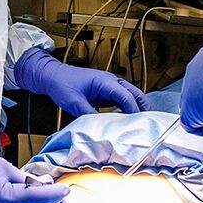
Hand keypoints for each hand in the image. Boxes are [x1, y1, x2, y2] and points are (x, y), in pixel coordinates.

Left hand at [13, 47, 151, 116]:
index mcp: (104, 81)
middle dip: (143, 106)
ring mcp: (109, 85)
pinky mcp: (106, 91)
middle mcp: (110, 81)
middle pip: (134, 92)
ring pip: (130, 94)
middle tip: (149, 122)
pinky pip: (122, 98)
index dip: (133, 109)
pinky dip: (128, 107)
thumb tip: (100, 126)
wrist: (53, 76)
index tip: (136, 122)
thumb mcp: (73, 102)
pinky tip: (129, 118)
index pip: (125, 95)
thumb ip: (88, 113)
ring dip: (137, 106)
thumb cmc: (62, 84)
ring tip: (142, 122)